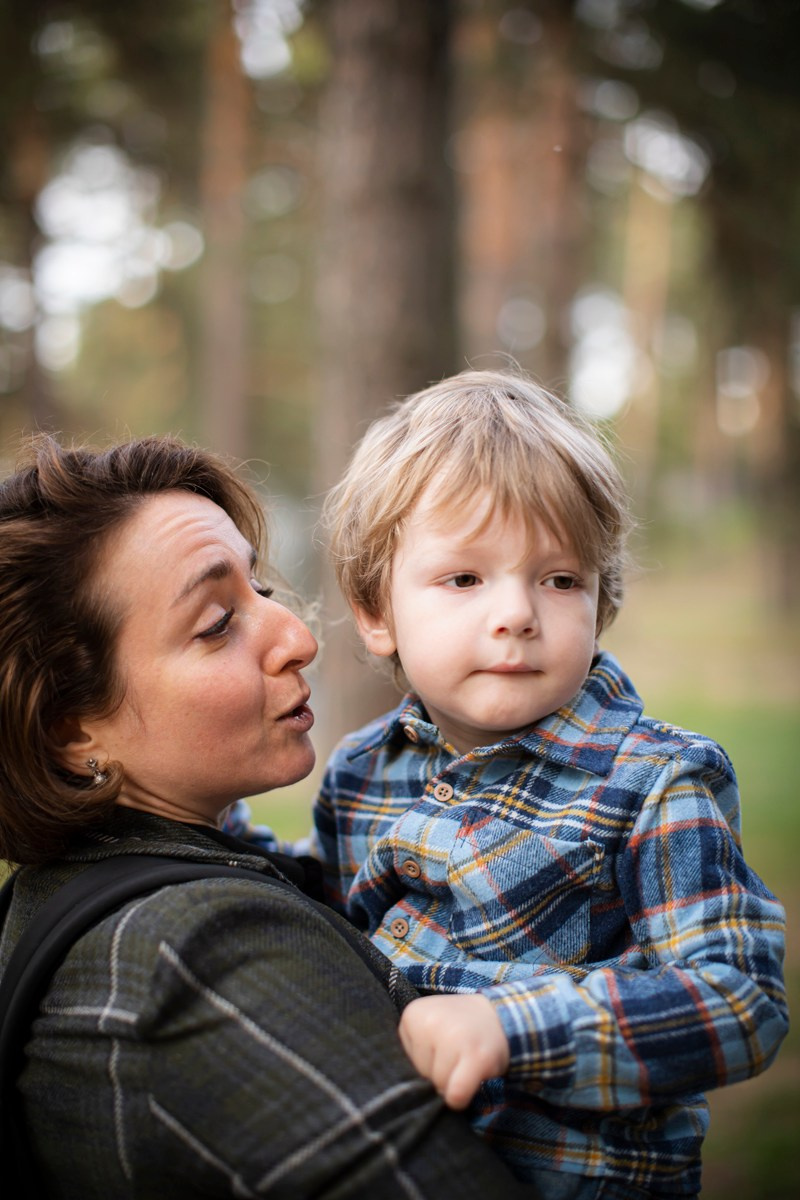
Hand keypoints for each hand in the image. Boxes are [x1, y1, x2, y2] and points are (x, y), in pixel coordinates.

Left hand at [398, 993, 509, 1108]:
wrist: (500, 1015)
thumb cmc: (459, 1026)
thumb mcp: (429, 1025)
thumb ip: (415, 1052)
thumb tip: (417, 1092)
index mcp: (412, 1014)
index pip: (409, 1062)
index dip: (427, 1061)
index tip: (442, 1044)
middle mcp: (430, 1022)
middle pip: (423, 1074)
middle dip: (440, 1071)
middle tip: (457, 1050)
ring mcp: (454, 1038)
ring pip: (440, 1086)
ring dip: (455, 1080)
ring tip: (466, 1057)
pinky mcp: (476, 1057)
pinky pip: (457, 1095)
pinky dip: (462, 1098)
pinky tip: (471, 1079)